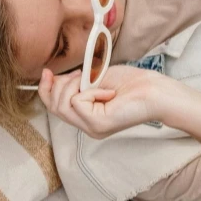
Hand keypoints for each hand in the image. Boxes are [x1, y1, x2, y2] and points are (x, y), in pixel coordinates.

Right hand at [38, 65, 191, 138]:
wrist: (154, 90)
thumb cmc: (132, 83)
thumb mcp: (95, 79)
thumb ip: (75, 82)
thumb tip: (52, 78)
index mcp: (87, 117)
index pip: (54, 108)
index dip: (46, 89)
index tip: (47, 72)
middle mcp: (88, 127)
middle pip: (54, 107)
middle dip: (60, 85)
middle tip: (80, 74)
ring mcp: (92, 128)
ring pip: (62, 105)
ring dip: (73, 85)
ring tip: (92, 80)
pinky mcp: (98, 125)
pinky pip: (78, 102)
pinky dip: (90, 90)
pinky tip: (108, 91)